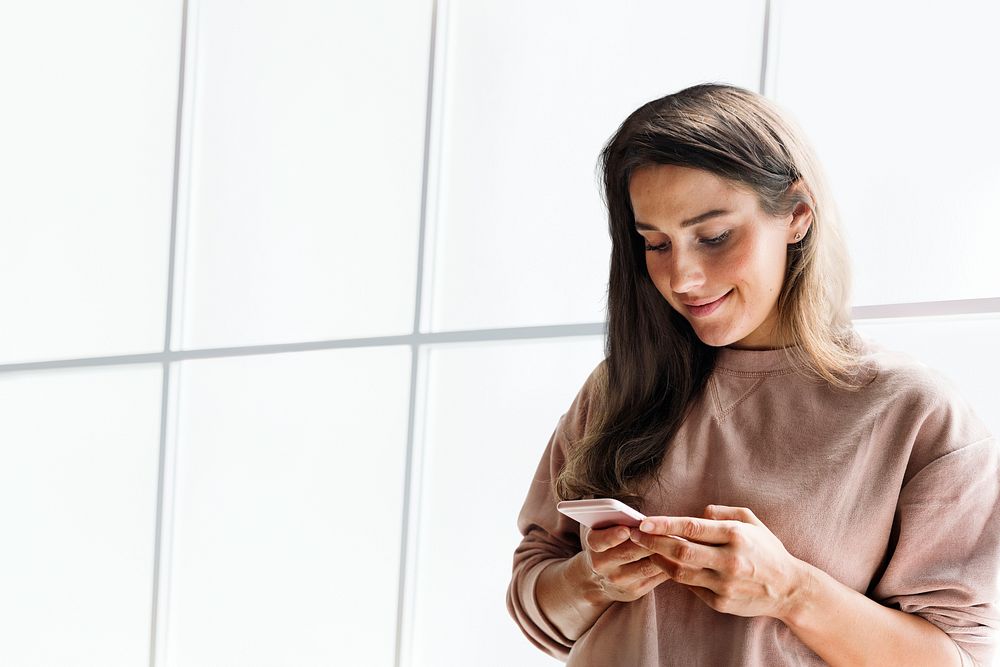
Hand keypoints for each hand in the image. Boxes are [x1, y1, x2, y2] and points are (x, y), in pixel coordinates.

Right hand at [575, 524, 671, 604]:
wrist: (599, 578)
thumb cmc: (607, 543)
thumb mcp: (603, 529)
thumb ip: (615, 519)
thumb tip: (642, 518)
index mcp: (593, 544)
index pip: (600, 540)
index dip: (612, 536)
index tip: (626, 530)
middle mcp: (602, 565)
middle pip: (628, 553)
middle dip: (649, 541)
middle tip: (666, 530)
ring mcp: (618, 580)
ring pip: (646, 566)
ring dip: (663, 554)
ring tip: (678, 541)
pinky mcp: (634, 591)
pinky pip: (654, 577)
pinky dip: (667, 566)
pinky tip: (676, 556)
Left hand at [628, 504, 807, 619]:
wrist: (789, 588)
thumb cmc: (766, 549)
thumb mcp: (751, 521)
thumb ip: (722, 512)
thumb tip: (696, 513)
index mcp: (735, 535)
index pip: (691, 528)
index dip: (664, 524)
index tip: (643, 522)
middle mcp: (729, 560)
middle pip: (680, 551)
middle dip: (653, 541)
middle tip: (634, 535)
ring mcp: (724, 584)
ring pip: (680, 572)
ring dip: (658, 559)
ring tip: (645, 549)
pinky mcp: (721, 603)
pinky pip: (691, 587)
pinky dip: (676, 575)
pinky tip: (666, 565)